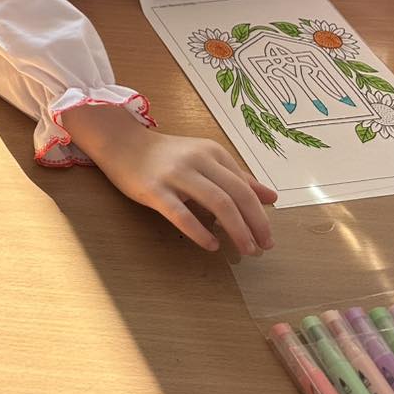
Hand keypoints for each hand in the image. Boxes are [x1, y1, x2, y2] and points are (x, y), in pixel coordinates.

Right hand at [60, 104, 277, 253]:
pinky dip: (199, 232)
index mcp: (212, 153)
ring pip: (217, 203)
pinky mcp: (154, 190)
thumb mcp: (205, 159)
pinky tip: (211, 245)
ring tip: (245, 250)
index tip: (267, 237)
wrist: (122, 143)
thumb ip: (236, 177)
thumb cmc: (166, 155)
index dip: (260, 214)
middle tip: (263, 248)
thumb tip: (271, 197)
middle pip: (236, 195)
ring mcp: (175, 174)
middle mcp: (197, 160)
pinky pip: (181, 214)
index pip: (244, 187)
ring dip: (236, 230)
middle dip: (254, 224)